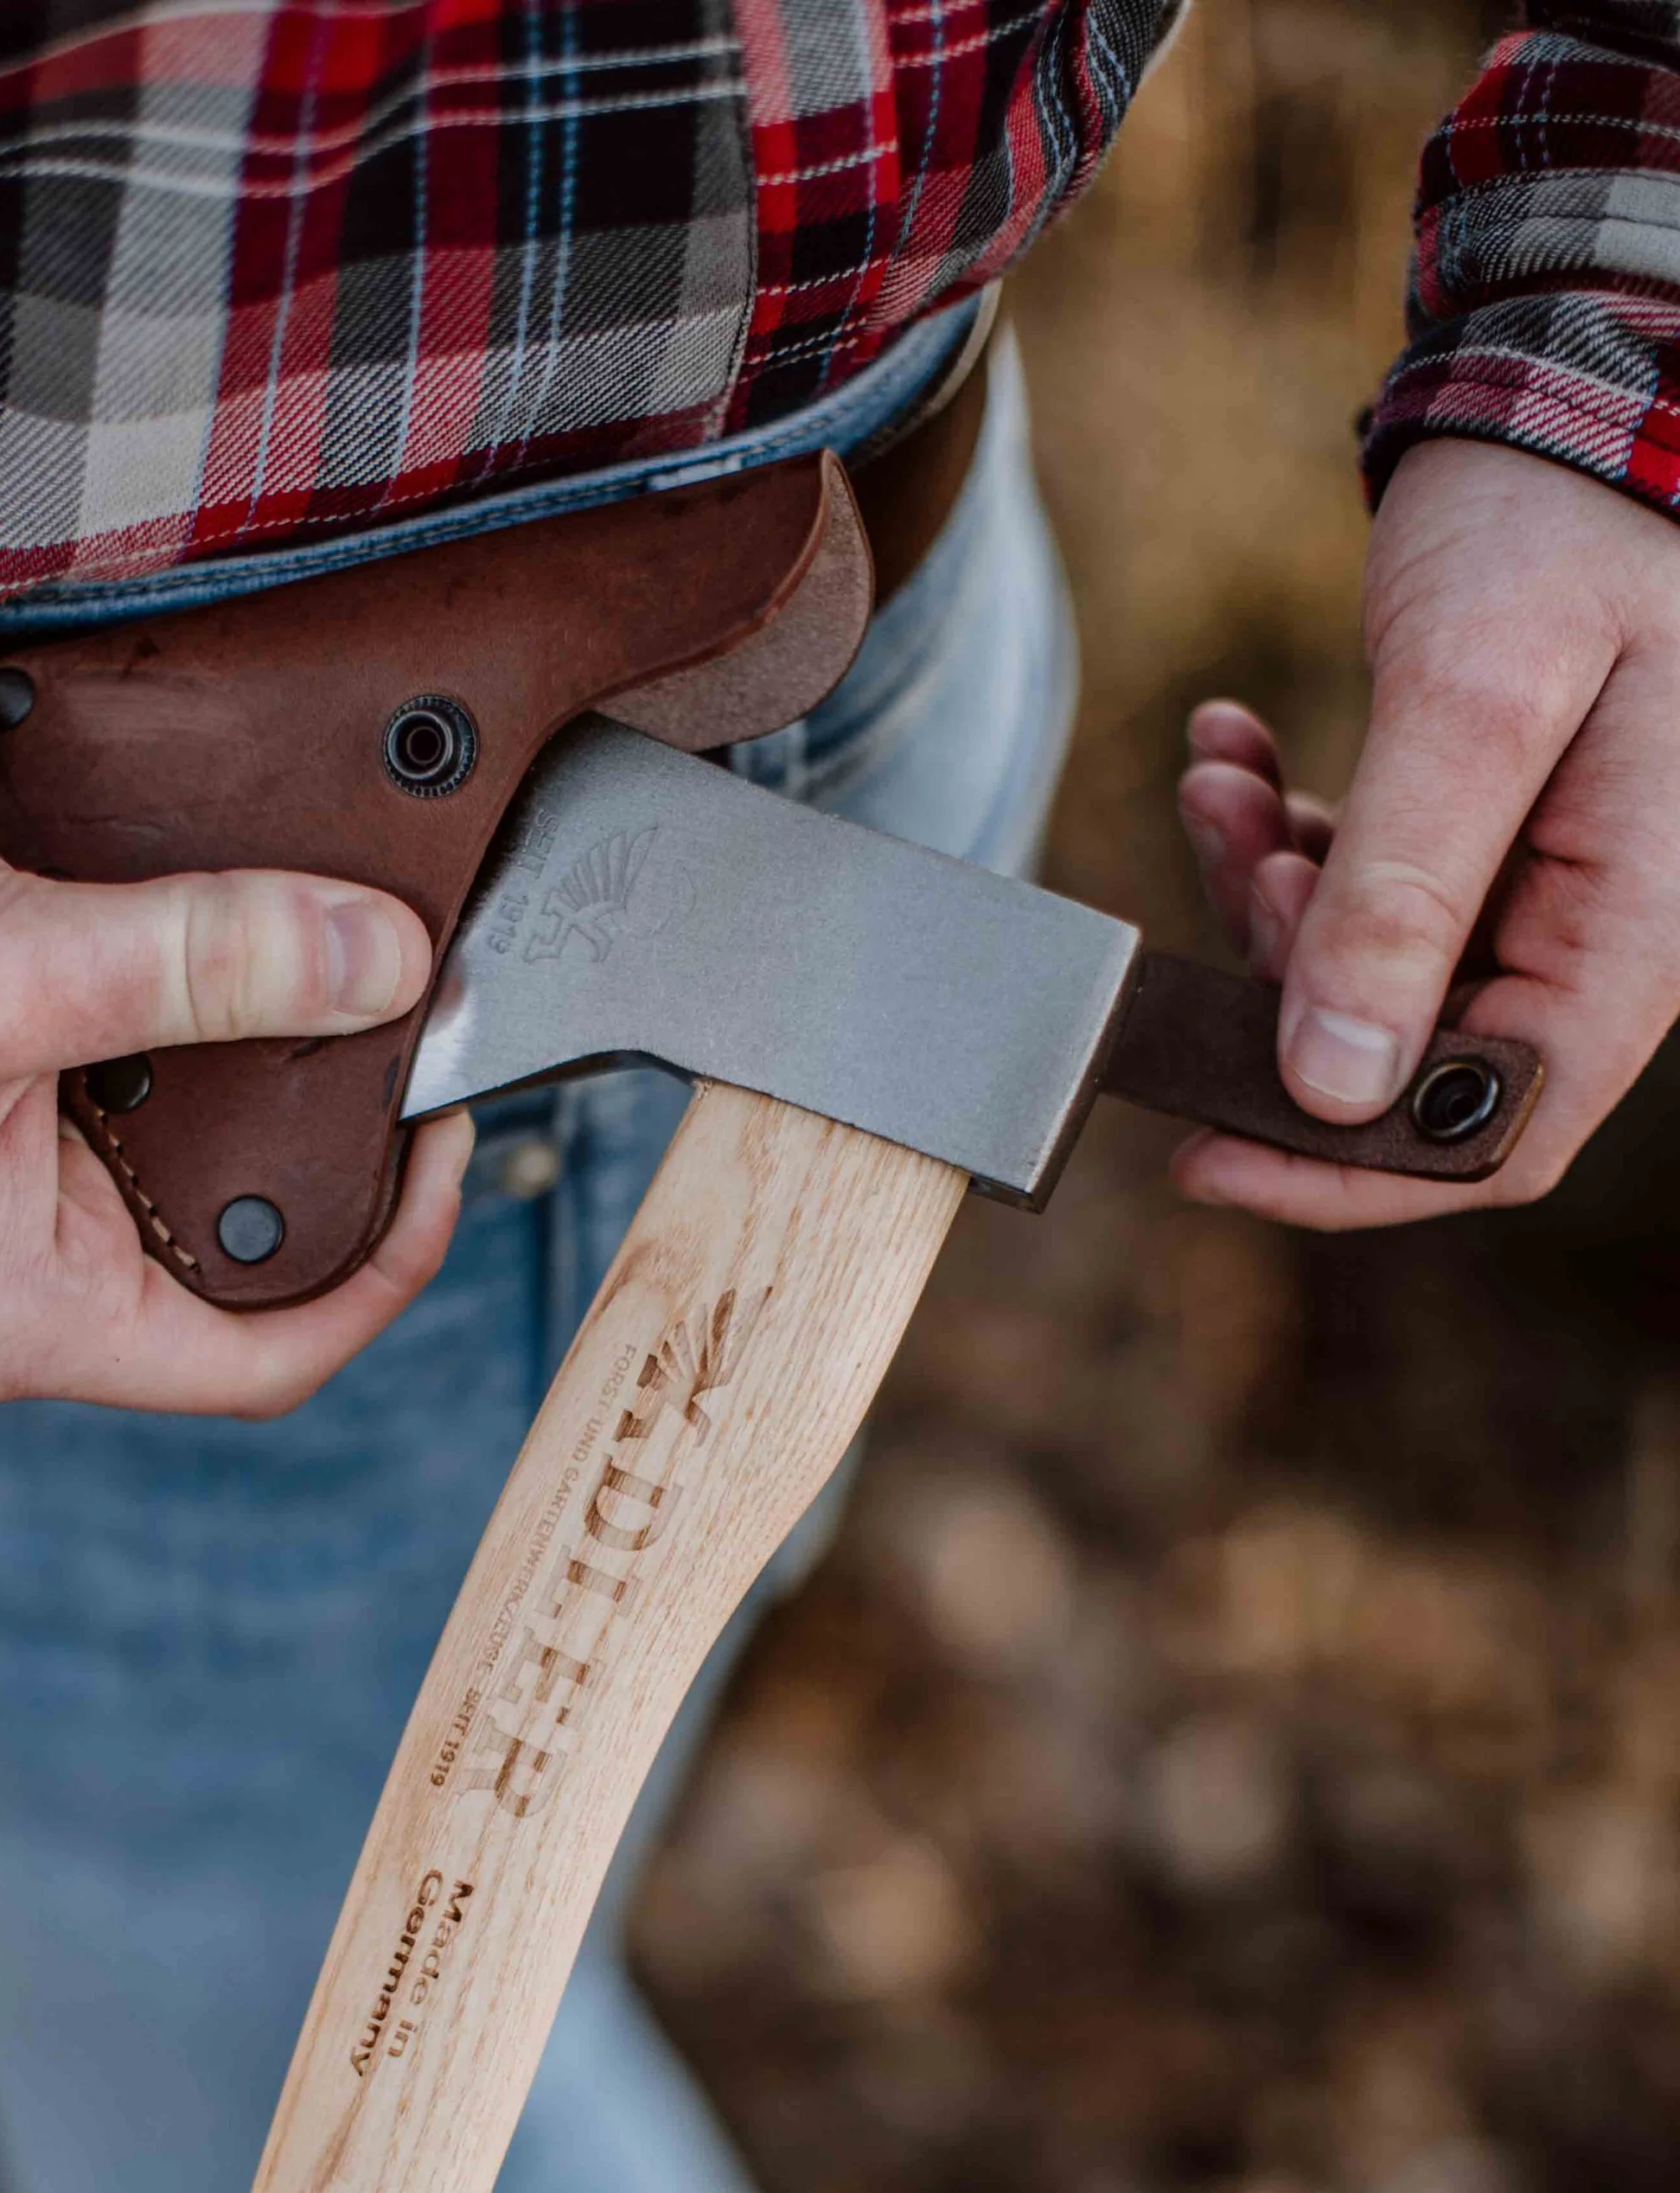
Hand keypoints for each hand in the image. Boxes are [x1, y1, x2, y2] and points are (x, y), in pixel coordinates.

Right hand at [0, 842, 472, 1410]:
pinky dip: (189, 1043)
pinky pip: (126, 1116)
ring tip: (328, 981)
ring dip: (261, 1083)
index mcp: (31, 1320)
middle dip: (332, 1154)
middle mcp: (23, 1292)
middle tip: (396, 1031)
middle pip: (243, 1262)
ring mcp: (1, 1223)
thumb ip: (201, 965)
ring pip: (190, 1180)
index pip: (272, 1361)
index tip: (443, 1139)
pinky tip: (226, 965)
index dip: (390, 1264)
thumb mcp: (11, 976)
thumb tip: (385, 962)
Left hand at [1173, 439, 1679, 1228]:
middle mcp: (1602, 929)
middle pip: (1415, 1060)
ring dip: (1271, 896)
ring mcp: (1550, 885)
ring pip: (1372, 976)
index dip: (1343, 1172)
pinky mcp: (1495, 834)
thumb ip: (1404, 897)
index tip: (1202, 1158)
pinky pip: (1373, 891)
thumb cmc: (1566, 515)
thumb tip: (1330, 1090)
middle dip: (1287, 981)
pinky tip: (1234, 754)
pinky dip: (1291, 837)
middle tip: (1231, 847)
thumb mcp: (1475, 697)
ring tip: (1221, 780)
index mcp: (1637, 927)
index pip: (1495, 1132)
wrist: (1593, 374)